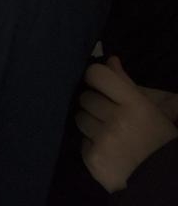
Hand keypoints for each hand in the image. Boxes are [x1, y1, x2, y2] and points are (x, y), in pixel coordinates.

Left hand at [75, 56, 177, 191]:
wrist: (159, 178)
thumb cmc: (158, 139)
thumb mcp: (151, 109)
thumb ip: (127, 83)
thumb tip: (110, 60)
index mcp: (135, 105)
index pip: (96, 75)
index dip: (95, 77)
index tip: (99, 84)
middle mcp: (117, 121)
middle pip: (86, 98)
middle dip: (96, 104)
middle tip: (110, 114)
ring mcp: (103, 141)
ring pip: (80, 118)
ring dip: (90, 123)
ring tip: (110, 133)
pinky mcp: (93, 159)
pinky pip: (81, 140)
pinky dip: (91, 144)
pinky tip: (108, 149)